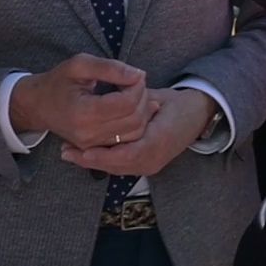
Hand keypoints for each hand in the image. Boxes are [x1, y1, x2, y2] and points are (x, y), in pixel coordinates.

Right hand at [11, 54, 150, 149]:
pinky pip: (128, 140)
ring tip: (133, 94)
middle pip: (134, 119)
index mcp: (83, 112)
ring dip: (142, 112)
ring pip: (136, 132)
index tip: (135, 75)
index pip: (126, 103)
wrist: (38, 105)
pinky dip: (136, 123)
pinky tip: (132, 107)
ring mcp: (92, 144)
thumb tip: (138, 75)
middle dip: (142, 98)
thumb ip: (109, 67)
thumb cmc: (58, 82)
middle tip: (136, 83)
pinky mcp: (96, 148)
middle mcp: (88, 134)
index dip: (137, 86)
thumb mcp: (79, 65)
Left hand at [61, 87, 213, 176]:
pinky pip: (122, 167)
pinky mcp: (149, 166)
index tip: (81, 149)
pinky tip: (87, 154)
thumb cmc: (177, 103)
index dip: (102, 155)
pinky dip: (103, 161)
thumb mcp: (154, 97)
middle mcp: (154, 159)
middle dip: (90, 160)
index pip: (125, 154)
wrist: (199, 115)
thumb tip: (108, 103)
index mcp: (158, 140)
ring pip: (117, 168)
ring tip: (70, 153)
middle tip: (66, 152)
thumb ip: (132, 102)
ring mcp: (152, 165)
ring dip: (93, 162)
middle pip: (116, 166)